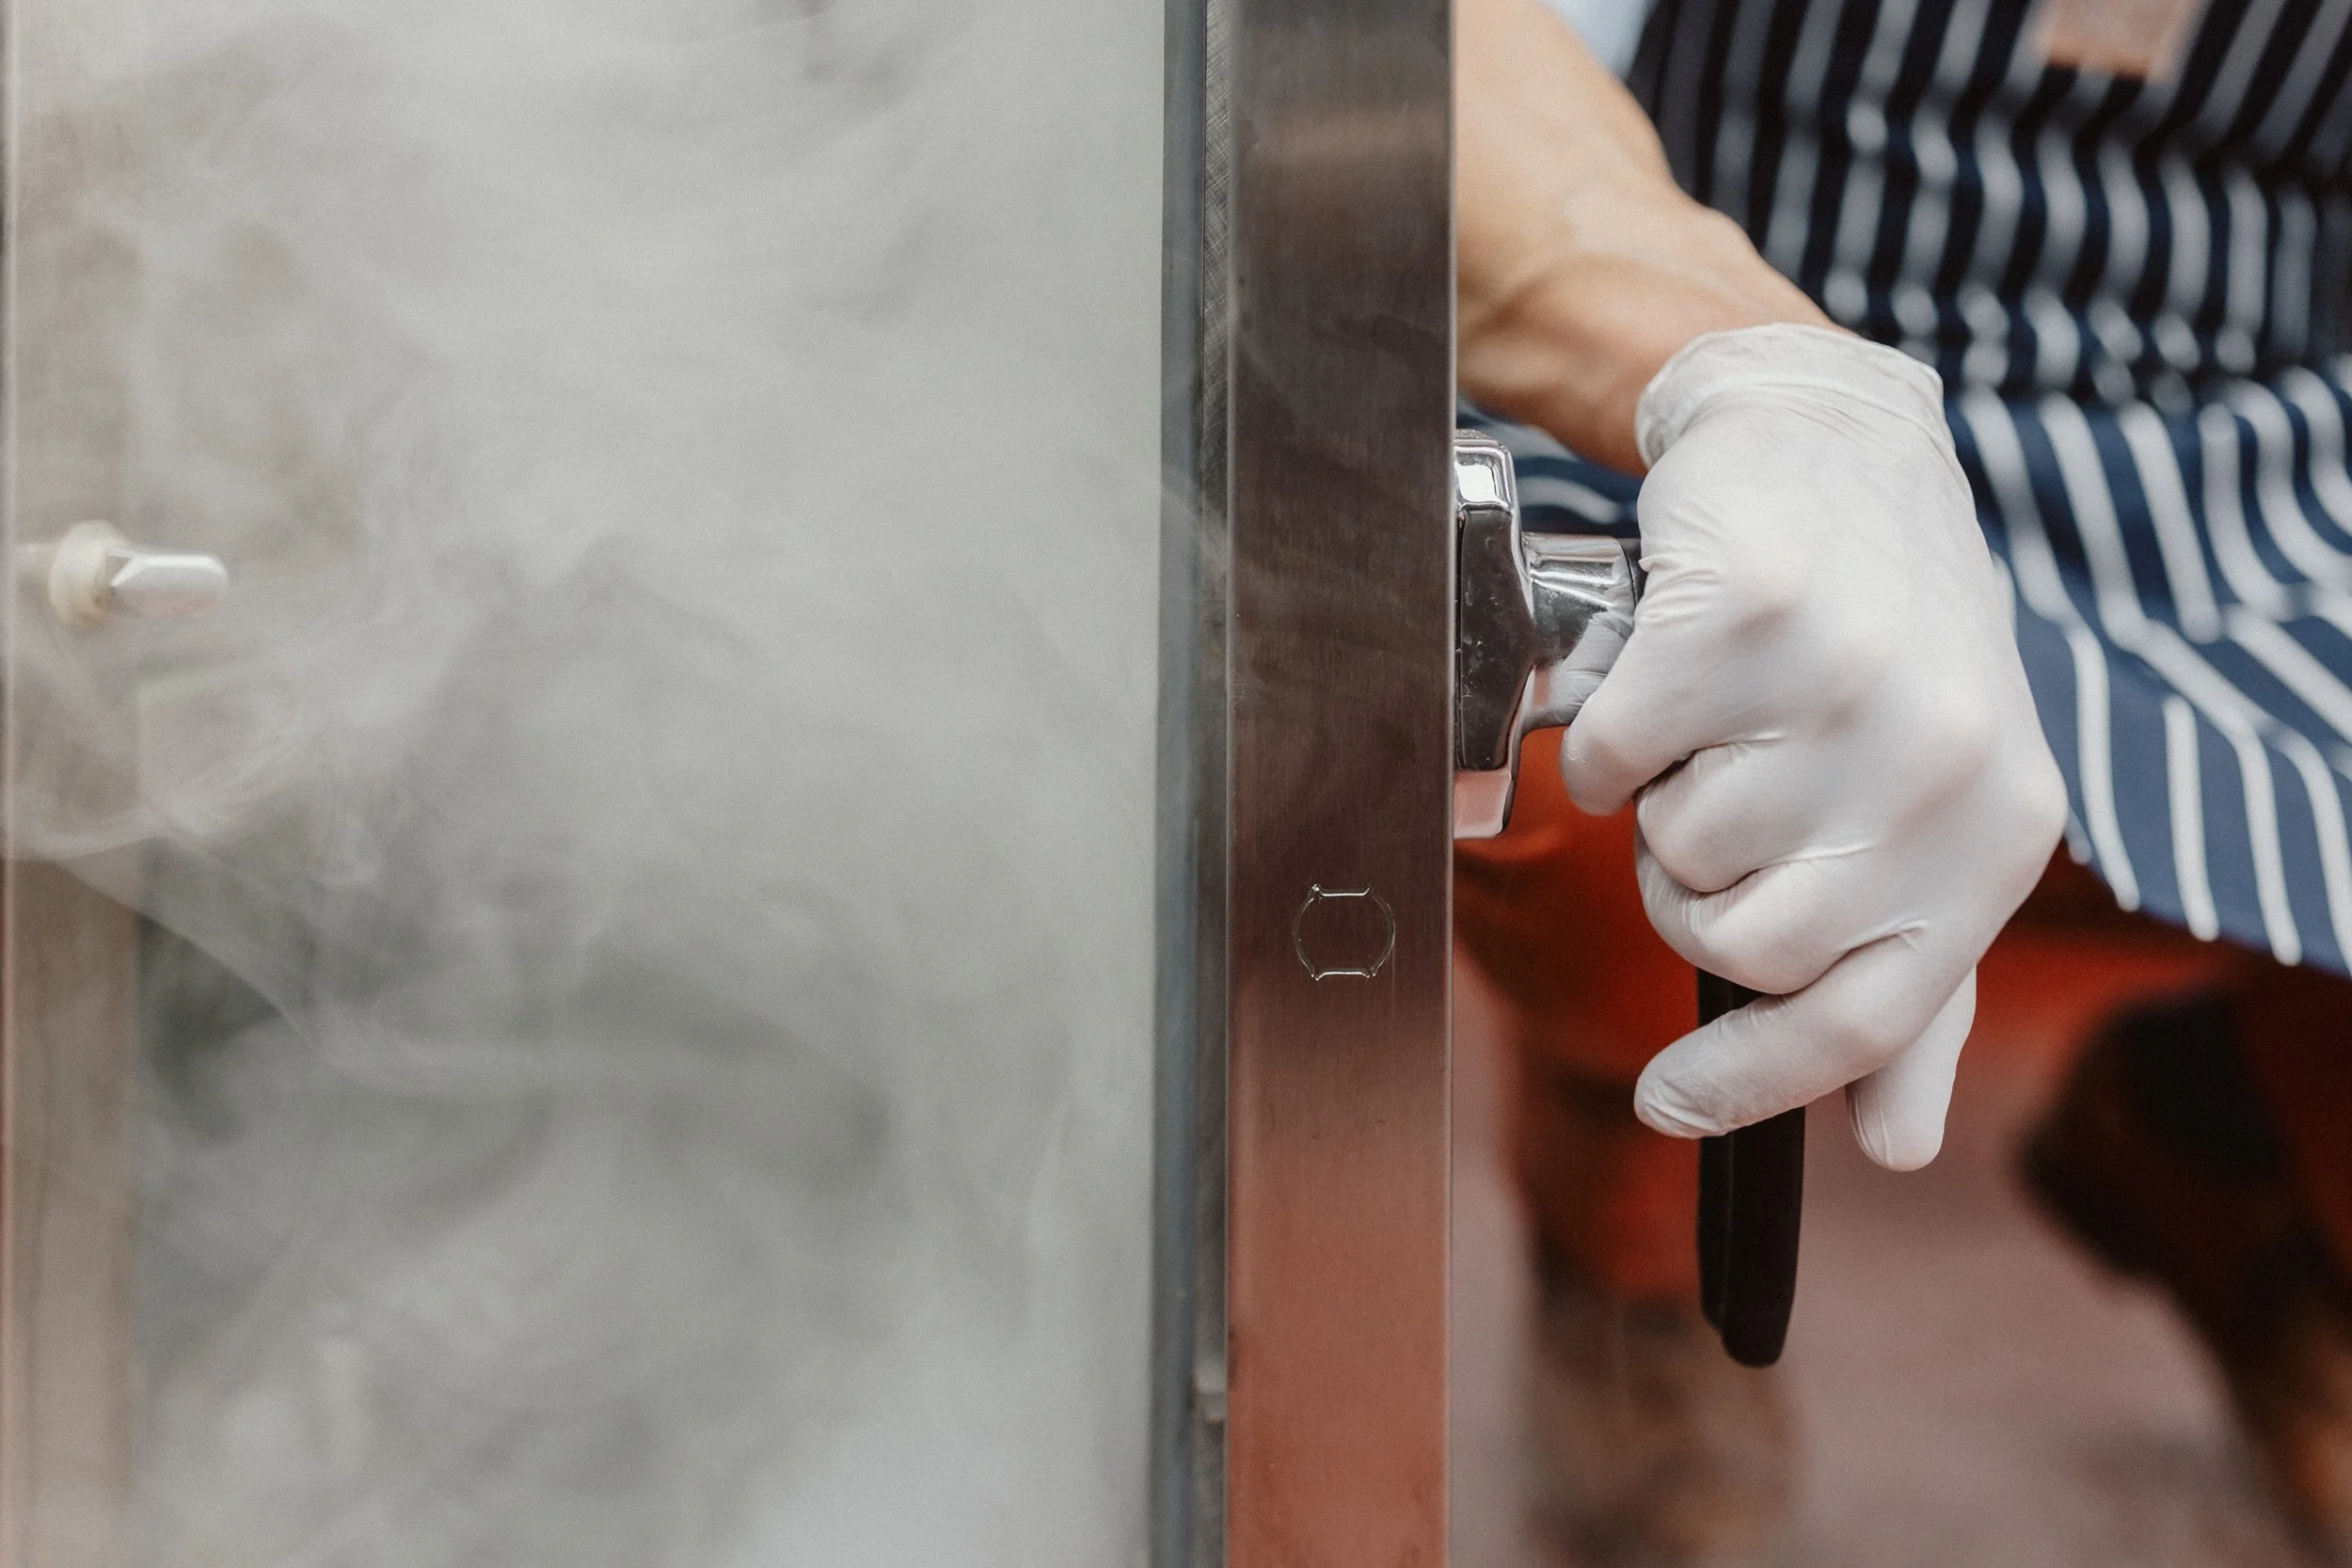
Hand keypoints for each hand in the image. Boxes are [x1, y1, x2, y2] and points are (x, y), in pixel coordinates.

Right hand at [1564, 324, 2066, 1170]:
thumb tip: (1891, 1140)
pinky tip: (1655, 682)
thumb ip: (1917, 978)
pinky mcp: (1746, 612)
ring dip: (1660, 803)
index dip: (1751, 1084)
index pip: (1860, 1016)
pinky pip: (1610, 758)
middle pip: (1740, 944)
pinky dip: (1605, 736)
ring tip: (1708, 727)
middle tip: (1707, 816)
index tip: (1668, 1107)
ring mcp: (1846, 683)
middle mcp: (1943, 761)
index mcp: (2001, 831)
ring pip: (1672, 848)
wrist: (1827, 444)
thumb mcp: (1933, 810)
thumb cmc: (1875, 643)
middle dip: (1692, 896)